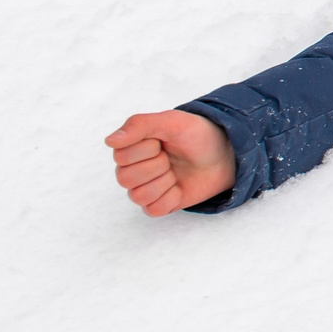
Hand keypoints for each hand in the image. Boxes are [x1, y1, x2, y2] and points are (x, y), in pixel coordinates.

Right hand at [107, 110, 235, 216]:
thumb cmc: (196, 135)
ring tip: (175, 172)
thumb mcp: (172, 121)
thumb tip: (109, 141)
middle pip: (126, 178)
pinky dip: (171, 198)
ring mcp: (143, 188)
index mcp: (129, 147)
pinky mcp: (157, 205)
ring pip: (138, 196)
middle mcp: (131, 169)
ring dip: (164, 183)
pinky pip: (153, 210)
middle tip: (170, 158)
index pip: (121, 157)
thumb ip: (140, 125)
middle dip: (157, 166)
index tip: (162, 141)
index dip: (147, 149)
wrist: (223, 154)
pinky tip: (179, 187)